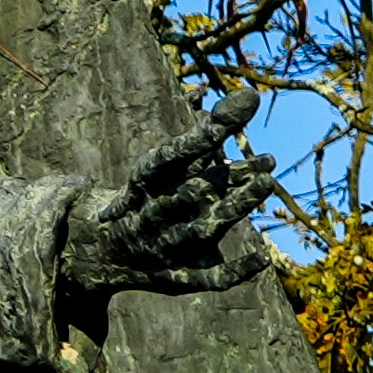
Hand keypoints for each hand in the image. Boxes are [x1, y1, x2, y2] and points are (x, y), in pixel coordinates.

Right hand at [58, 103, 271, 300]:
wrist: (102, 252)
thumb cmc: (150, 197)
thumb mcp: (171, 163)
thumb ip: (209, 130)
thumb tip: (242, 93)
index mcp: (146, 181)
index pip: (172, 157)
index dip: (198, 140)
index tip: (224, 123)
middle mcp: (152, 213)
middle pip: (189, 193)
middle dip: (227, 178)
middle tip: (270, 160)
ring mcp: (164, 247)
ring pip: (201, 231)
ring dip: (234, 211)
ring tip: (267, 185)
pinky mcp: (177, 278)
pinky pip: (207, 278)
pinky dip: (234, 270)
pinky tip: (263, 257)